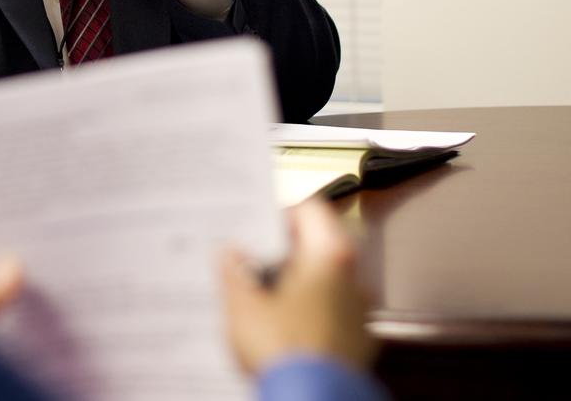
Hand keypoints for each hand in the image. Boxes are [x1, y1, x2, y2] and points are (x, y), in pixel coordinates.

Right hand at [220, 197, 376, 375]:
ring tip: (261, 293)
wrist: (311, 400)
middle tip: (250, 256)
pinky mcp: (358, 343)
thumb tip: (231, 254)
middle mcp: (352, 278)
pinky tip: (283, 324)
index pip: (310, 210)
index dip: (279, 211)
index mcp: (329, 255)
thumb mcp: (242, 303)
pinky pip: (331, 313)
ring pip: (325, 280)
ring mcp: (359, 312)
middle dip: (283, 250)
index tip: (256, 220)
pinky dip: (309, 312)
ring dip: (297, 281)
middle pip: (318, 246)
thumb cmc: (284, 349)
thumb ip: (235, 271)